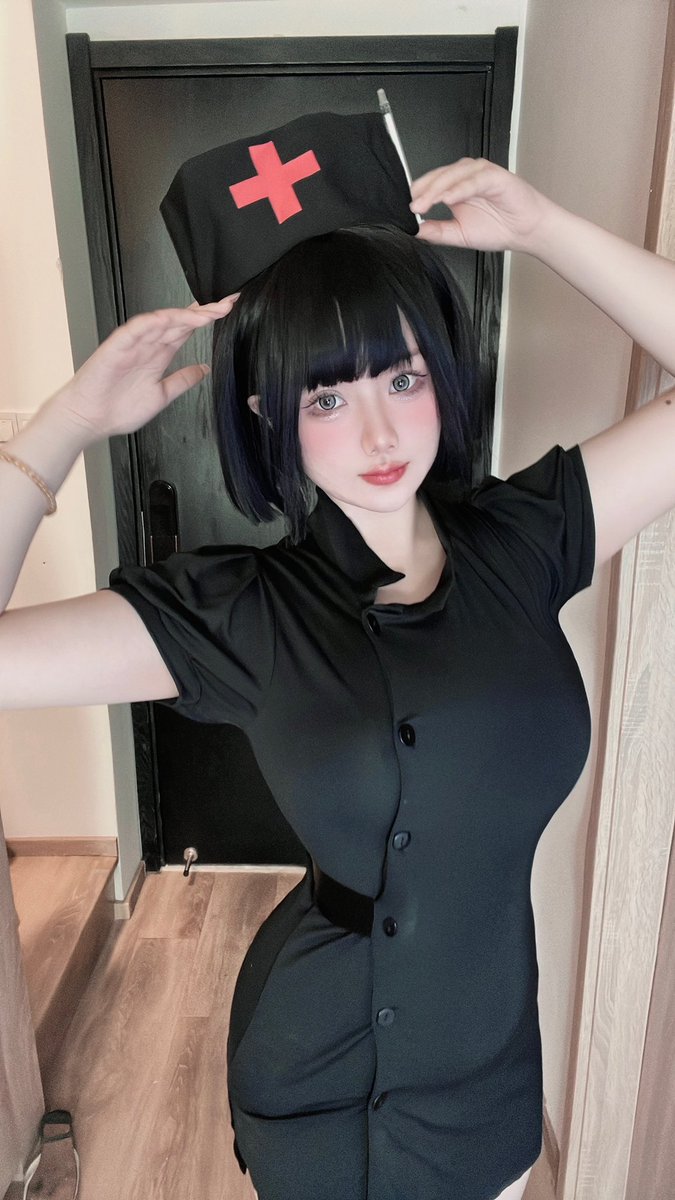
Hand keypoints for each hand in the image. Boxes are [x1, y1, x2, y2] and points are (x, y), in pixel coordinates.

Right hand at [52, 295, 239, 442]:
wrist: (90, 419)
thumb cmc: (118, 409)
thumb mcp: (162, 395)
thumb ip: (182, 381)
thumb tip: (204, 369)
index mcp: (159, 355)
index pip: (187, 330)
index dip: (207, 319)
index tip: (227, 311)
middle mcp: (149, 345)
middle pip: (180, 321)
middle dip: (205, 312)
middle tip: (228, 303)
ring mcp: (134, 343)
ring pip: (163, 321)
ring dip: (185, 314)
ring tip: (209, 312)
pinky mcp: (118, 345)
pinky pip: (137, 328)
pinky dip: (154, 321)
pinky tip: (172, 318)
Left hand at [410, 158, 553, 253]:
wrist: (526, 231)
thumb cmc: (498, 228)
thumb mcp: (459, 234)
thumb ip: (438, 231)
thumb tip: (415, 231)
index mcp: (454, 187)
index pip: (430, 185)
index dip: (418, 196)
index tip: (406, 211)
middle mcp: (464, 176)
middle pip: (438, 178)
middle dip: (423, 193)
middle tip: (413, 208)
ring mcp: (479, 173)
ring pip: (453, 176)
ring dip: (437, 189)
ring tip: (425, 204)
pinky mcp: (494, 176)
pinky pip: (473, 180)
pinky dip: (460, 188)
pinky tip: (448, 199)